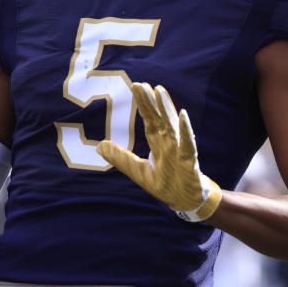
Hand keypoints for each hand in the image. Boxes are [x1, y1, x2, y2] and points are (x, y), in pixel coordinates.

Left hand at [97, 82, 221, 221]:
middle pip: (159, 117)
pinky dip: (186, 130)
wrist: (186, 202)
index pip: (149, 119)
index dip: (143, 104)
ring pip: (172, 125)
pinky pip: (188, 143)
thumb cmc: (165, 184)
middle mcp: (169, 142)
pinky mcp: (188, 161)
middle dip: (151, 101)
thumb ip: (120, 158)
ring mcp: (179, 150)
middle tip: (142, 84)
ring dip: (166, 107)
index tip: (136, 86)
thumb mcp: (138, 171)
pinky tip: (183, 115)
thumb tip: (98, 146)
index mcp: (158, 143)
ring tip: (160, 91)